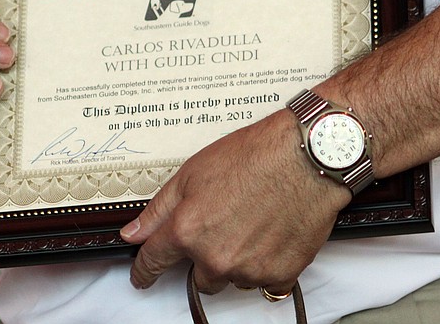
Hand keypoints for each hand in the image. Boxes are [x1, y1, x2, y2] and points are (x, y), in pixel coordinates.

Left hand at [121, 109, 351, 294]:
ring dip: (237, 261)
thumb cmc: (254, 157)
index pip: (154, 262)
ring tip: (252, 223)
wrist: (305, 157)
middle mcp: (215, 257)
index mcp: (188, 231)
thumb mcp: (192, 173)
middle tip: (223, 227)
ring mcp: (249, 269)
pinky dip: (266, 264)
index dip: (144, 271)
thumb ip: (159, 209)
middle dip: (204, 258)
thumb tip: (134, 233)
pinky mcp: (282, 273)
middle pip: (198, 278)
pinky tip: (272, 234)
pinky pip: (266, 281)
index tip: (142, 277)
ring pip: (233, 279)